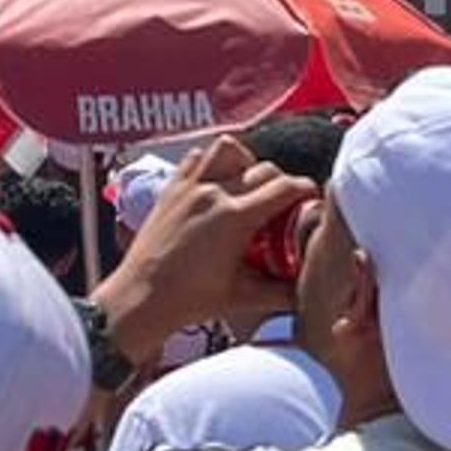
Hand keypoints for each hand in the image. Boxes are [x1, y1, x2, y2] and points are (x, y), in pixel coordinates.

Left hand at [93, 136, 313, 368]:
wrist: (140, 300)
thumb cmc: (189, 301)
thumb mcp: (243, 297)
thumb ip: (281, 292)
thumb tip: (307, 292)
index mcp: (235, 218)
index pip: (285, 187)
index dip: (305, 189)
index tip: (310, 198)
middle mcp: (213, 193)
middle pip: (264, 168)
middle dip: (281, 182)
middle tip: (283, 203)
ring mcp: (189, 187)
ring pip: (228, 149)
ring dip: (245, 161)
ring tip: (248, 185)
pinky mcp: (171, 189)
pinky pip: (196, 158)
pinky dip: (211, 162)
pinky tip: (216, 184)